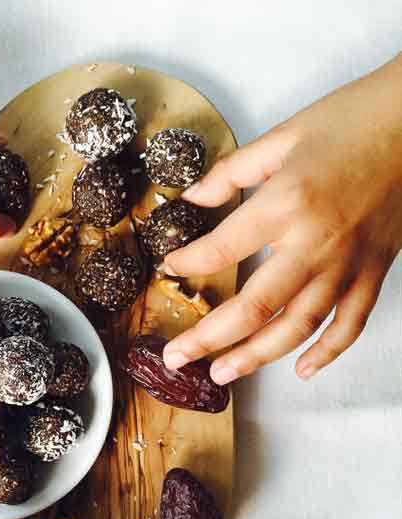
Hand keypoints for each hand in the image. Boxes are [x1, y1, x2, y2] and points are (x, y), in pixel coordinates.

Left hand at [163, 54, 401, 382]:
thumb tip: (191, 199)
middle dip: (208, 338)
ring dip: (256, 356)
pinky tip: (302, 371)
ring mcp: (348, 263)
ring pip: (297, 326)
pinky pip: (350, 323)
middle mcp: (314, 243)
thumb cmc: (351, 120)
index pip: (221, 249)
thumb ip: (231, 173)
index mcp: (286, 203)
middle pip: (253, 308)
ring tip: (221, 374)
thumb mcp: (281, 137)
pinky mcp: (375, 271)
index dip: (188, 264)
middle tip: (175, 357)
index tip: (168, 270)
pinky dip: (328, 352)